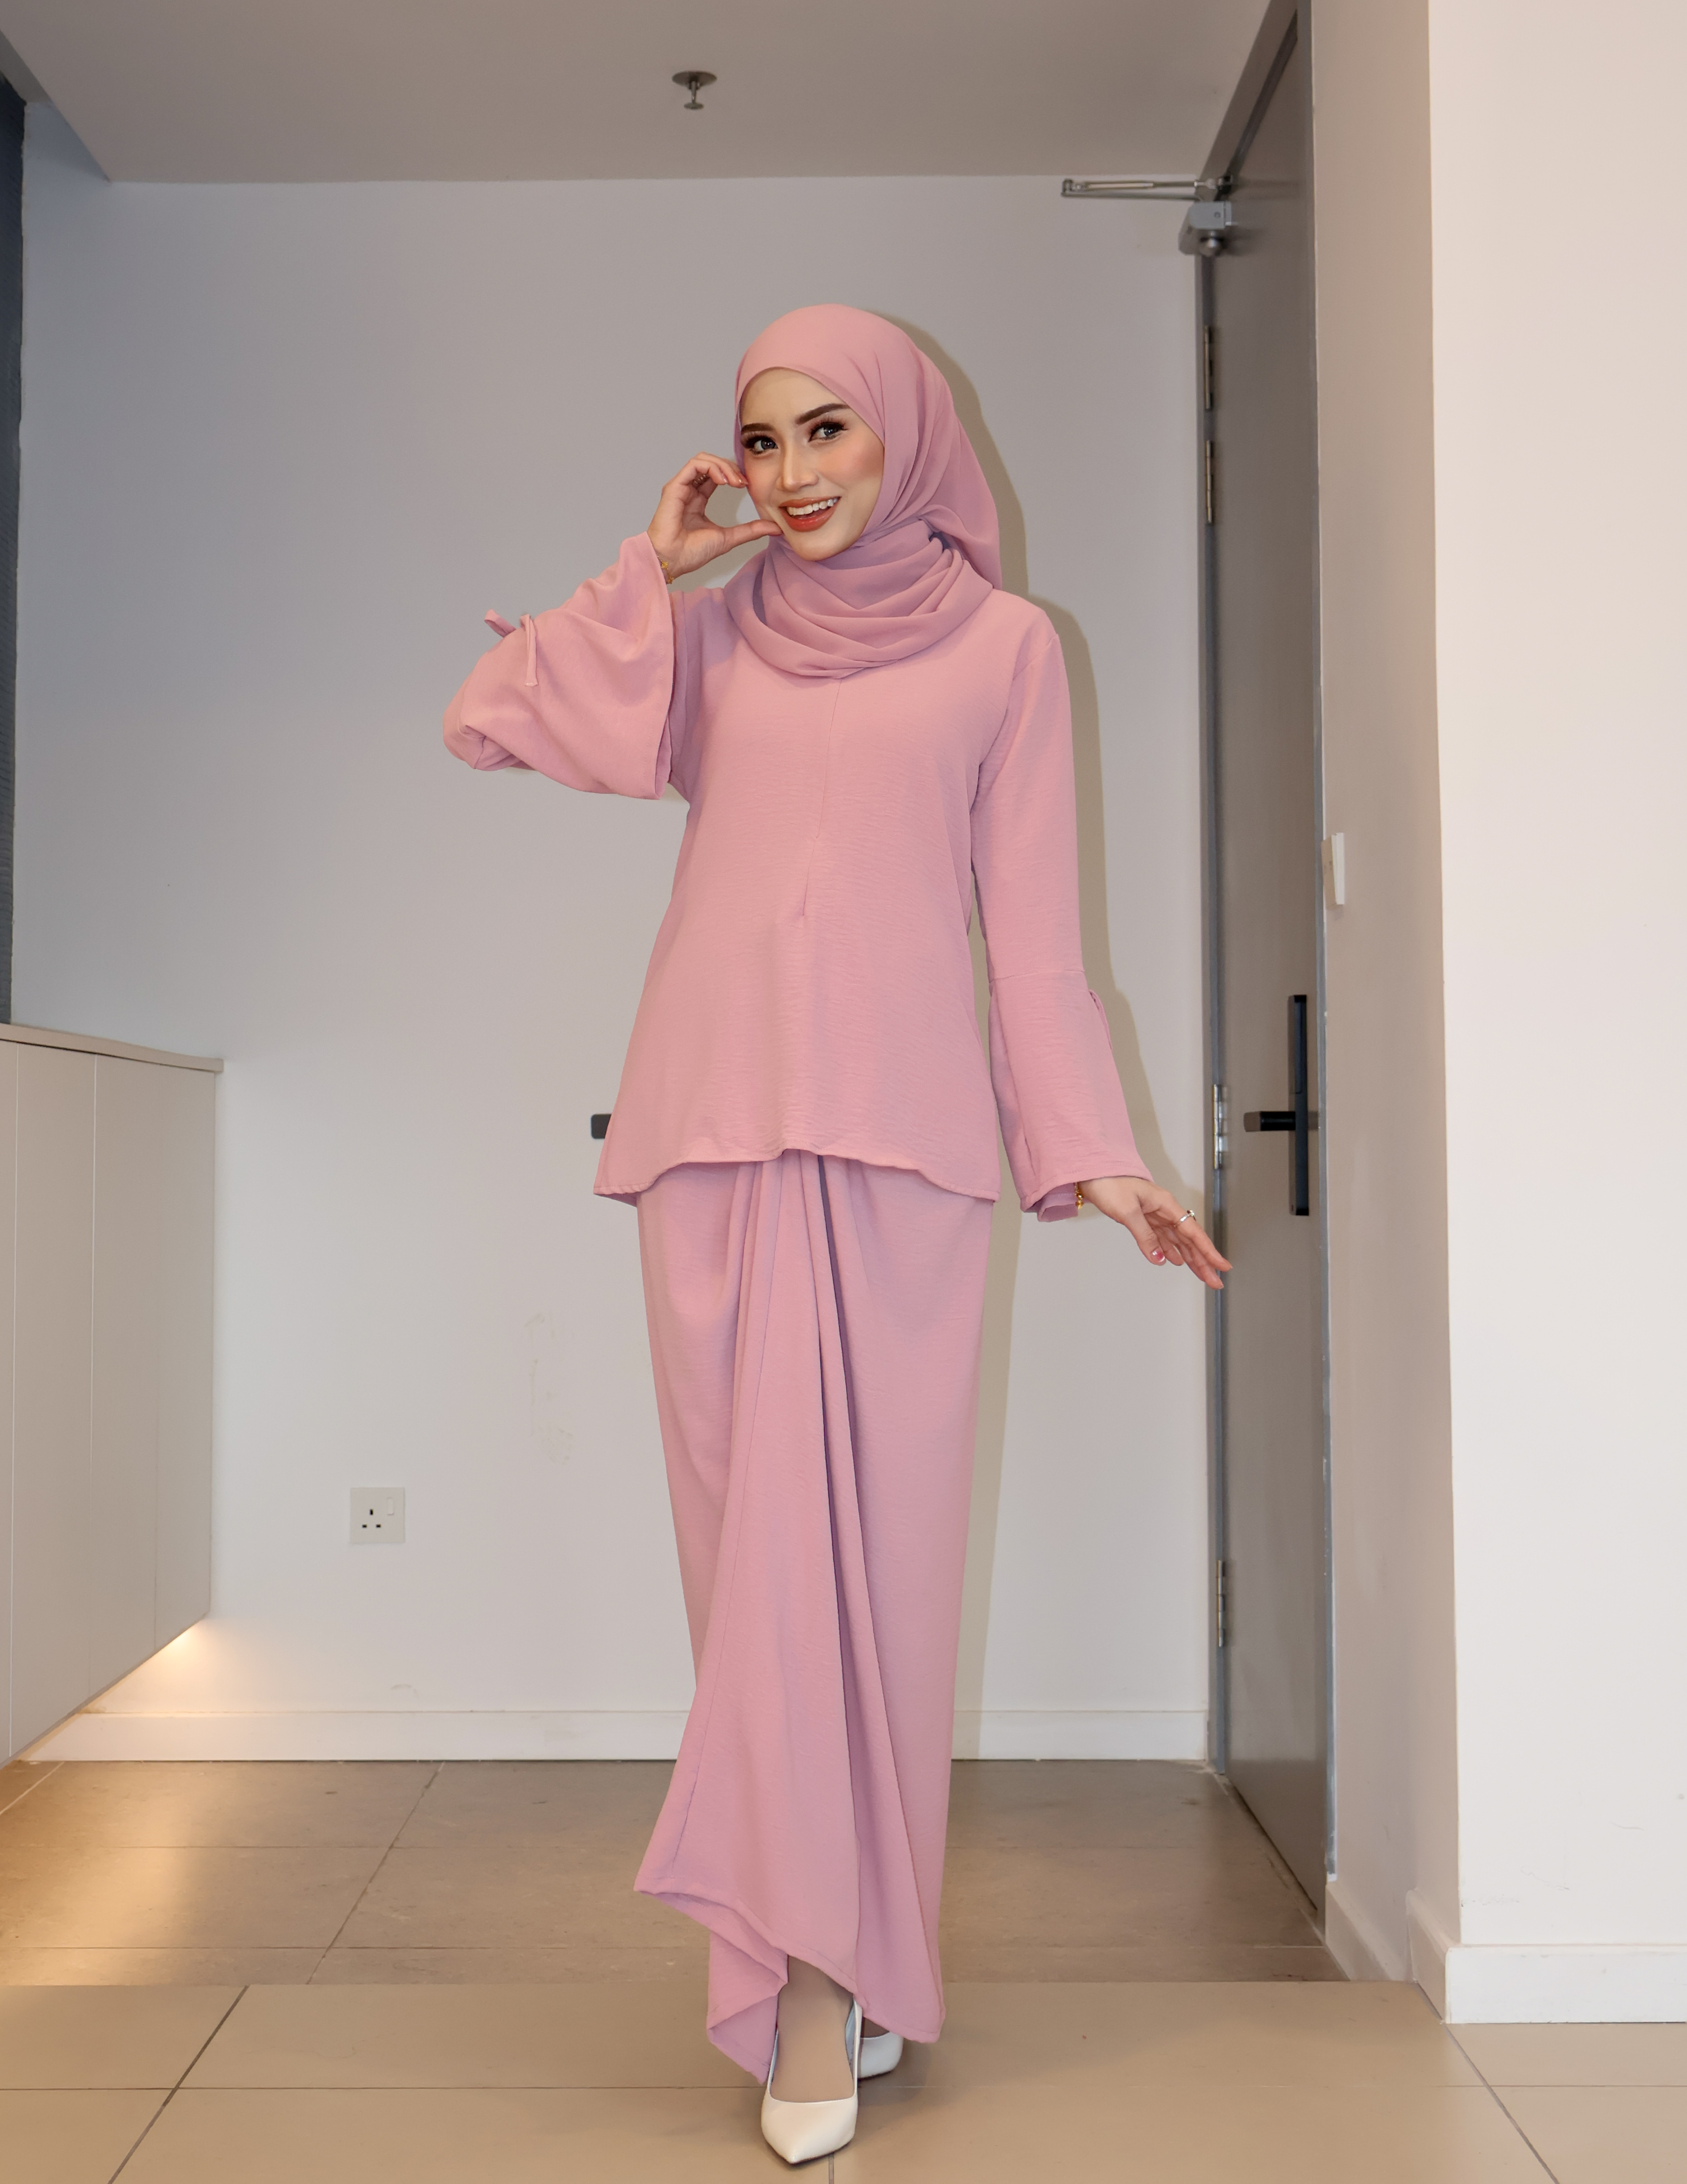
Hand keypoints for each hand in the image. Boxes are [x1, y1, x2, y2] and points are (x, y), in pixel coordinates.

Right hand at [647, 453, 780, 580]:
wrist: (673, 560)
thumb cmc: (692, 552)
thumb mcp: (729, 538)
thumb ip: (750, 530)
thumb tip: (775, 528)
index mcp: (699, 499)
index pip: (717, 475)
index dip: (734, 475)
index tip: (748, 485)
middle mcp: (689, 490)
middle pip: (711, 463)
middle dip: (731, 468)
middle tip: (744, 482)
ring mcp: (681, 487)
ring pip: (703, 459)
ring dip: (722, 466)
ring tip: (735, 481)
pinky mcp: (674, 487)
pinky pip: (694, 465)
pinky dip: (711, 467)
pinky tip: (723, 480)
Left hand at [1079, 1176, 1230, 1289]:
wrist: (1093, 1174)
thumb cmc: (1110, 1184)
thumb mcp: (1128, 1211)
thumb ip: (1145, 1236)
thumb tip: (1159, 1258)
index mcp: (1166, 1204)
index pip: (1193, 1232)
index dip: (1208, 1251)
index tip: (1220, 1265)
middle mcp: (1164, 1210)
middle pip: (1189, 1240)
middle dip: (1203, 1261)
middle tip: (1214, 1280)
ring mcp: (1155, 1215)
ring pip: (1178, 1241)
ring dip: (1190, 1259)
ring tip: (1201, 1275)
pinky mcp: (1145, 1219)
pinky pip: (1163, 1238)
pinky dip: (1170, 1251)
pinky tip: (1176, 1261)